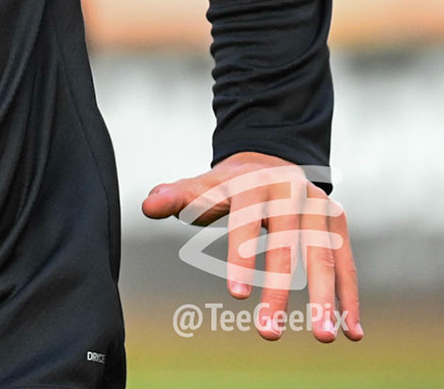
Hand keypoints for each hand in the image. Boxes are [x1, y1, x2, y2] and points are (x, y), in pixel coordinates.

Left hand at [142, 151, 362, 341]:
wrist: (270, 161)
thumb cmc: (227, 186)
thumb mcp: (202, 187)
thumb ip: (177, 197)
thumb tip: (147, 206)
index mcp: (252, 184)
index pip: (244, 223)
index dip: (241, 258)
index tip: (237, 297)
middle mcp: (290, 193)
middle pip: (286, 244)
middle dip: (279, 290)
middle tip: (269, 332)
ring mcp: (318, 206)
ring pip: (322, 256)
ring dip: (325, 299)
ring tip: (322, 337)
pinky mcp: (338, 222)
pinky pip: (346, 263)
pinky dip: (349, 297)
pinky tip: (351, 332)